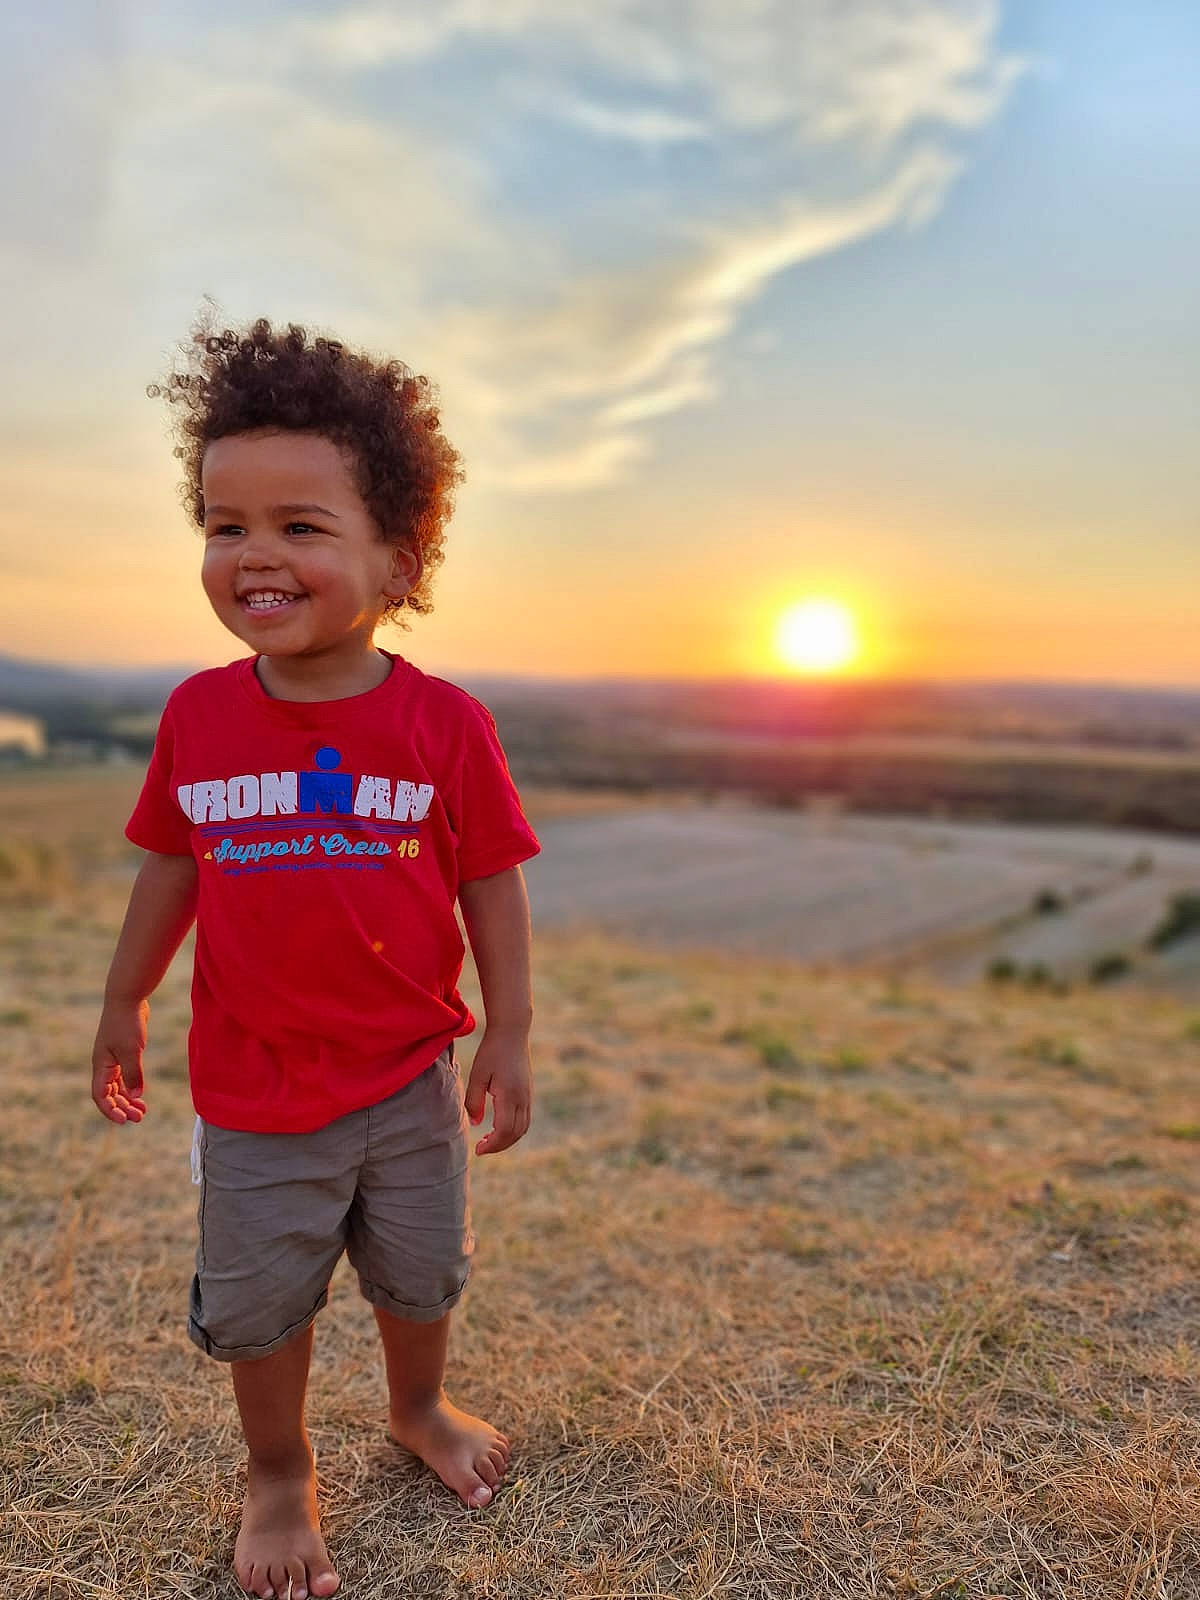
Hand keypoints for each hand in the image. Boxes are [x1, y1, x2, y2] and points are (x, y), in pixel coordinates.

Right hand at [91, 1000, 148, 1123]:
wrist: (128, 997)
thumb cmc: (126, 1022)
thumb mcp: (131, 1050)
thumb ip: (133, 1073)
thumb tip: (137, 1095)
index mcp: (101, 1065)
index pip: (101, 1095)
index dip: (110, 1110)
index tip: (124, 1120)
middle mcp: (104, 1064)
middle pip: (110, 1093)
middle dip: (122, 1107)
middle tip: (139, 1118)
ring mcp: (113, 1057)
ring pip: (118, 1085)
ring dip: (128, 1098)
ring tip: (143, 1110)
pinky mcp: (123, 1050)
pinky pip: (124, 1074)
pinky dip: (132, 1085)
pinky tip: (141, 1092)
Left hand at [463, 1028, 531, 1155]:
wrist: (512, 1031)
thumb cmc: (491, 1051)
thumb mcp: (477, 1075)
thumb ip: (474, 1101)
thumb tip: (475, 1123)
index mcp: (510, 1095)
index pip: (504, 1131)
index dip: (492, 1145)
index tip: (478, 1149)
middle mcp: (523, 1098)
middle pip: (516, 1133)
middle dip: (499, 1146)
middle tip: (481, 1148)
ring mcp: (528, 1095)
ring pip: (523, 1127)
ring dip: (508, 1139)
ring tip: (489, 1140)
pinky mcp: (528, 1091)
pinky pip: (525, 1118)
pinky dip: (514, 1129)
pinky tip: (498, 1126)